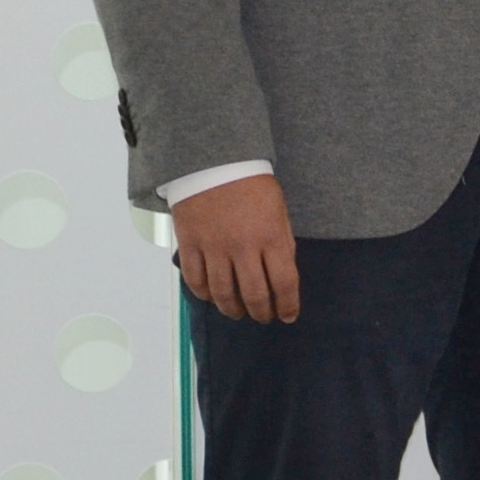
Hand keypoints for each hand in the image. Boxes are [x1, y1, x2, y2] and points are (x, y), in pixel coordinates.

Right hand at [173, 173, 301, 323]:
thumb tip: (283, 279)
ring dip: (233, 310)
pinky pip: (195, 280)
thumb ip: (282, 245)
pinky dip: (204, 295)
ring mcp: (214, 247)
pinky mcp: (190, 244)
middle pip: (254, 296)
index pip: (284, 284)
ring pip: (222, 294)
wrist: (214, 161)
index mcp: (271, 237)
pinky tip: (212, 297)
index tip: (288, 316)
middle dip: (262, 313)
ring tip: (239, 313)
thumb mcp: (279, 213)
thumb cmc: (252, 186)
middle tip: (264, 317)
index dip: (288, 306)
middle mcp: (243, 247)